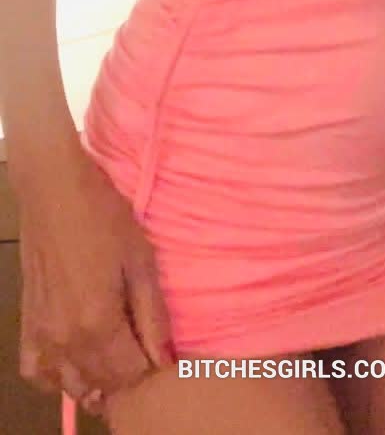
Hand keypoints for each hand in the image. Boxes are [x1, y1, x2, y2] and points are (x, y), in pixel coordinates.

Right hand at [17, 145, 175, 412]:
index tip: (162, 349)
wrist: (55, 191)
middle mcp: (65, 340)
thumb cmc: (104, 217)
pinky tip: (76, 359)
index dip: (152, 367)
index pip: (130, 375)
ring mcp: (41, 335)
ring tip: (116, 353)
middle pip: (102, 384)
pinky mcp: (27, 325)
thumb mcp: (141, 261)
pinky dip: (58, 376)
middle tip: (142, 345)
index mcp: (98, 323)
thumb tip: (166, 358)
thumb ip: (153, 316)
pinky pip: (37, 372)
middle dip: (128, 374)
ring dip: (96, 380)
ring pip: (71, 384)